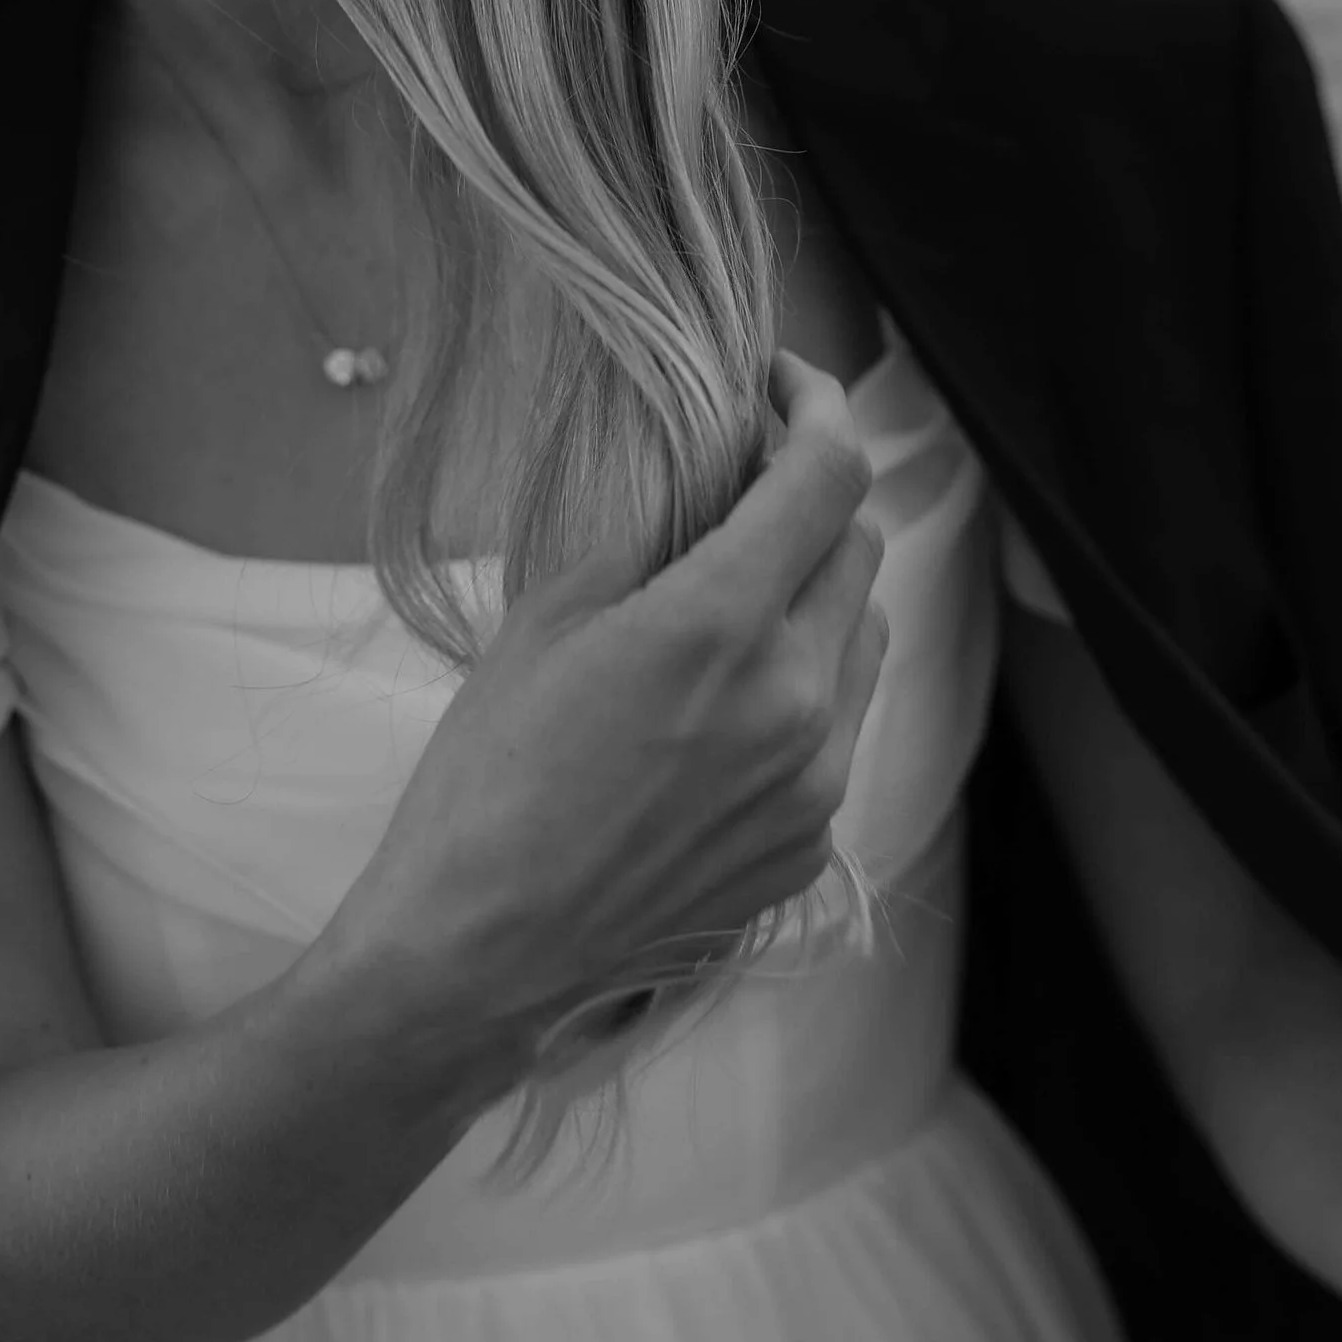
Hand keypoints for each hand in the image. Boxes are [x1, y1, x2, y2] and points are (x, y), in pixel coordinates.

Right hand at [353, 354, 888, 1040]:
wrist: (476, 954)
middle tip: (748, 481)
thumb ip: (646, 529)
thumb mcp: (544, 620)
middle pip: (860, 546)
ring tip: (744, 587)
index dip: (819, 405)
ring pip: (866, 636)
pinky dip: (809, 683)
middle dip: (814, 495)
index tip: (783, 386)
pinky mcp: (809, 844)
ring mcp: (816, 783)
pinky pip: (843, 729)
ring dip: (823, 587)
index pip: (831, 474)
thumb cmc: (485, 778)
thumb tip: (708, 460)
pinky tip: (731, 696)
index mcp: (722, 627)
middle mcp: (796, 701)